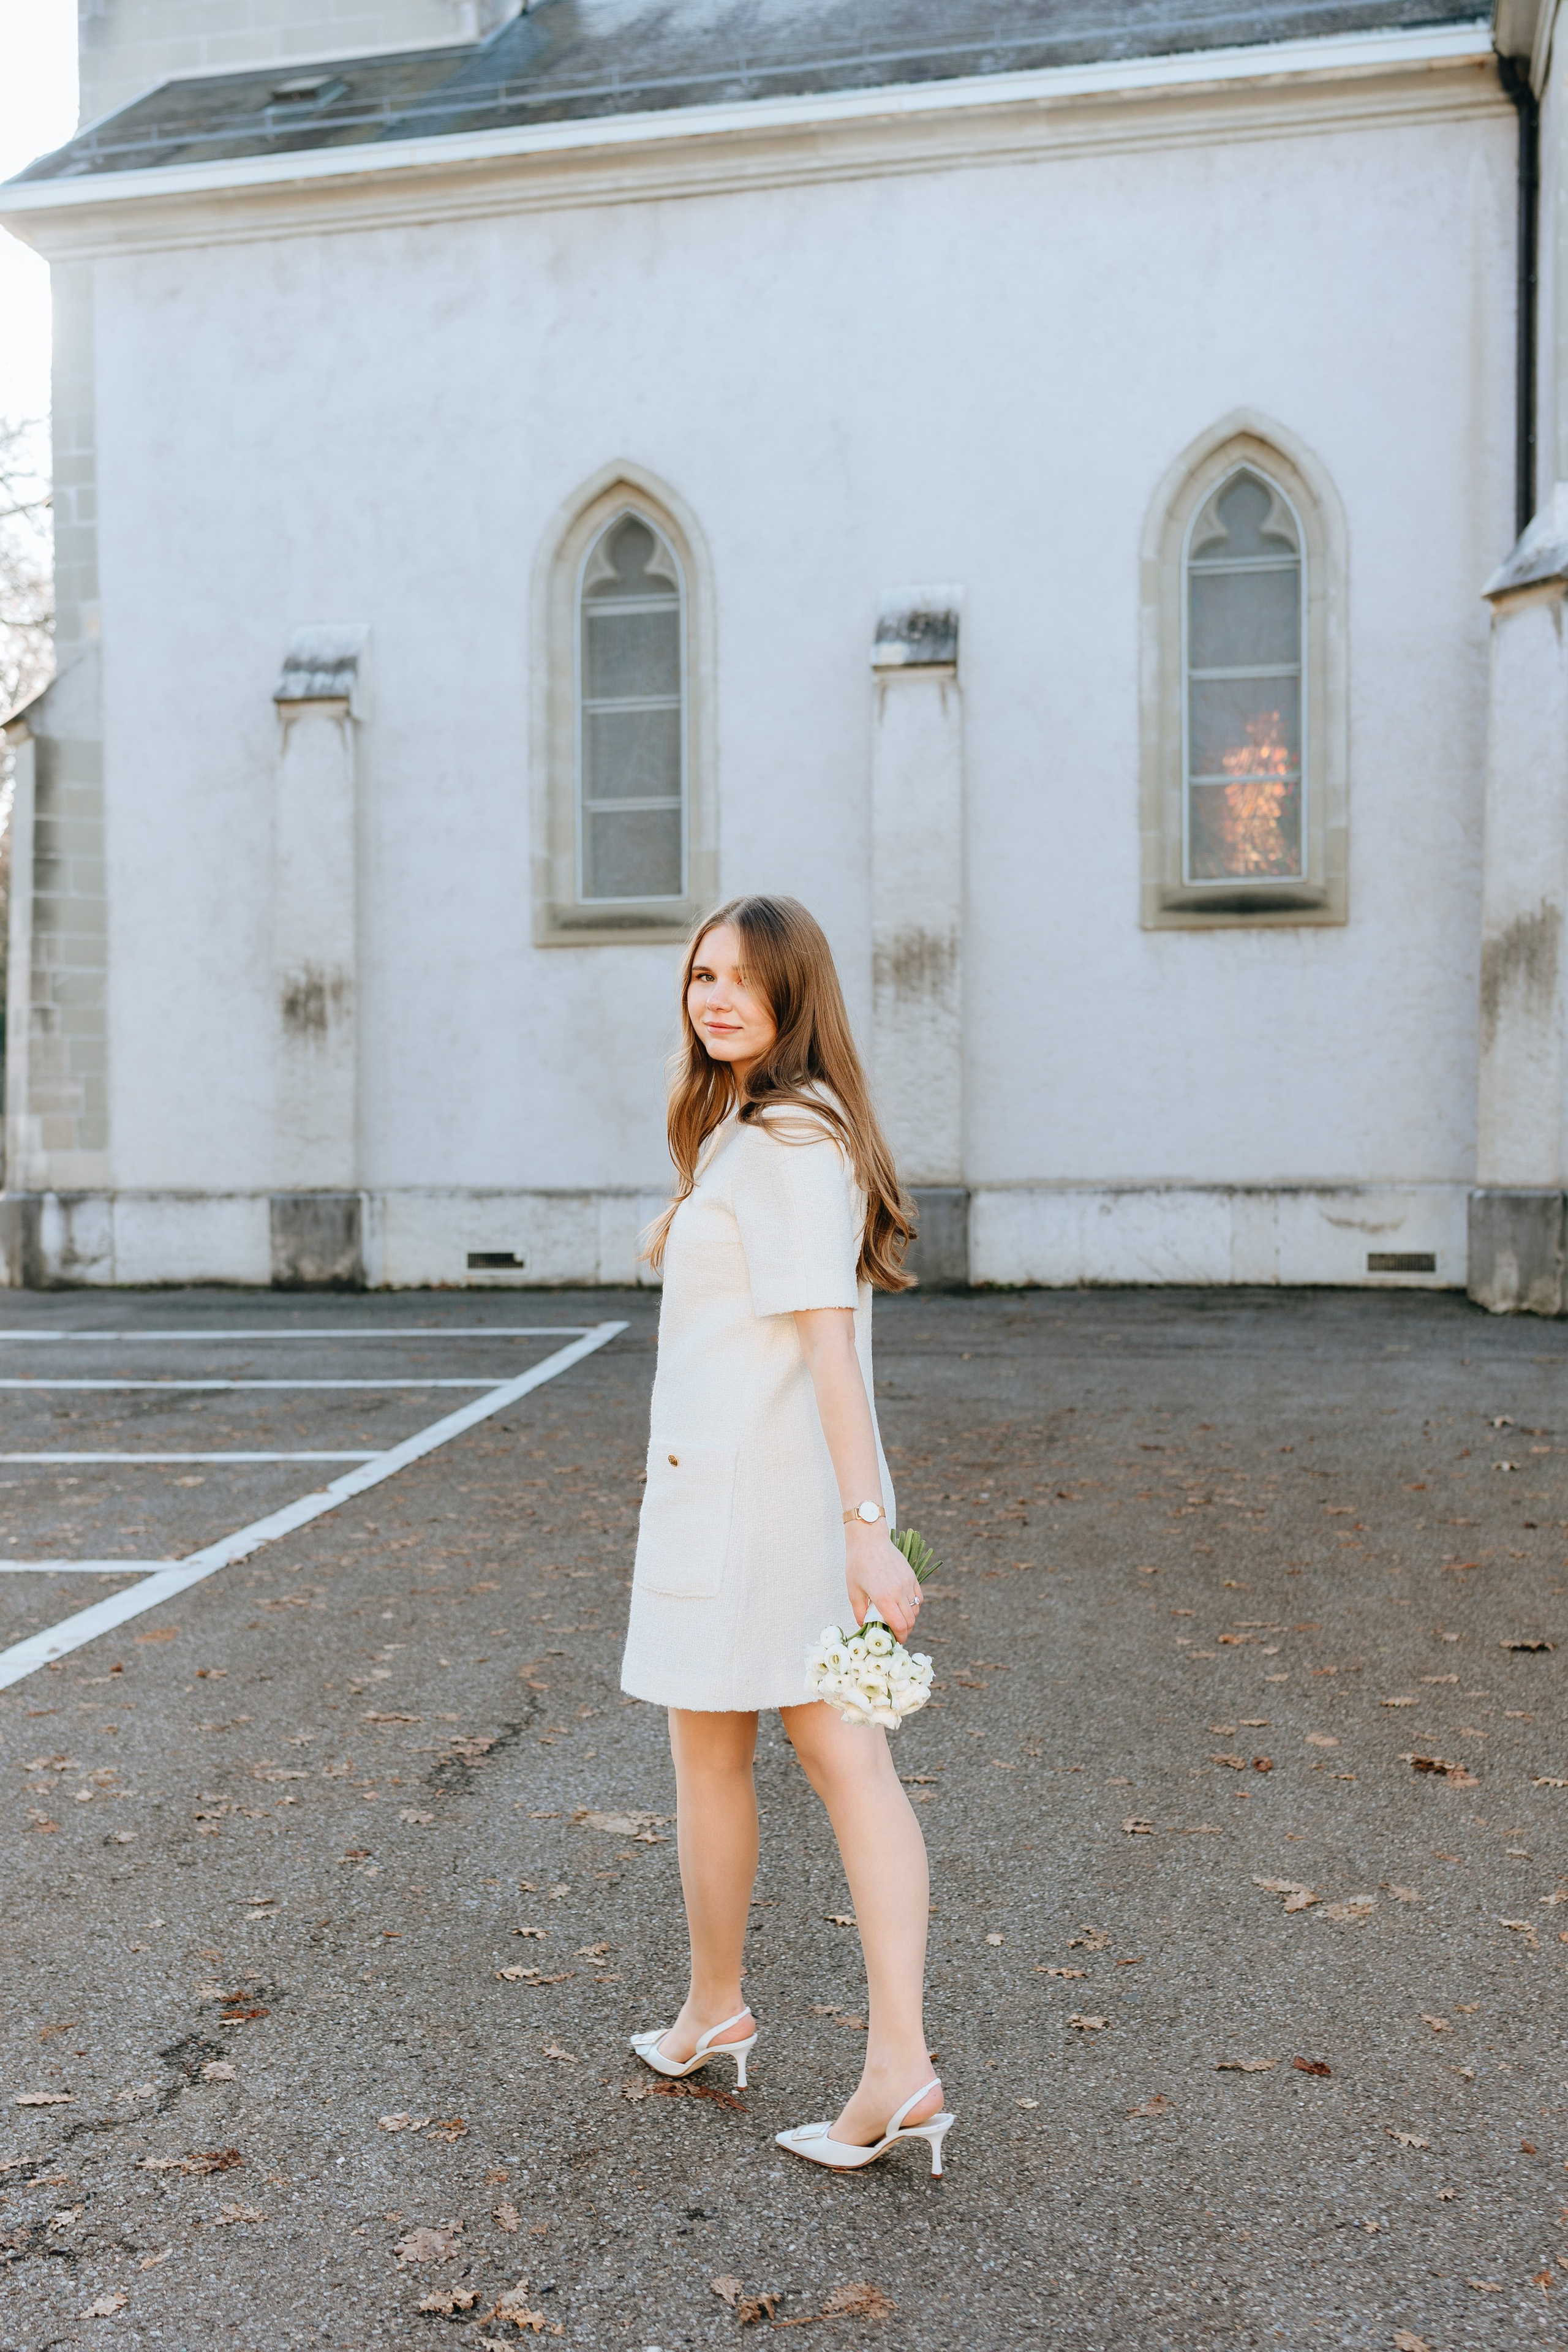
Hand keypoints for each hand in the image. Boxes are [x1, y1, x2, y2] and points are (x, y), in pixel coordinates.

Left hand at [845, 1522, 922, 1644]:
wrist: (868, 1539)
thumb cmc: (857, 1564)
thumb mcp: (853, 1591)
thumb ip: (860, 1612)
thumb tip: (865, 1626)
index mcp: (884, 1597)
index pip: (900, 1626)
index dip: (900, 1637)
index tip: (896, 1641)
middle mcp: (899, 1591)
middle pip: (911, 1621)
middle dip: (905, 1631)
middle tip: (897, 1634)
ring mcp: (907, 1583)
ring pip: (916, 1609)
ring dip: (910, 1619)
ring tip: (899, 1620)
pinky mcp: (911, 1576)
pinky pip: (918, 1597)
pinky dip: (914, 1606)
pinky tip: (904, 1606)